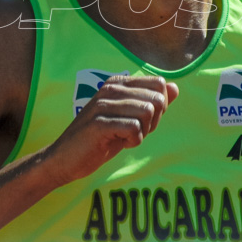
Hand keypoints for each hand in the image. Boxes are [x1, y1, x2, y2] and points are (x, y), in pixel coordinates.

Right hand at [44, 75, 178, 185]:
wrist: (66, 158)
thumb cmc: (100, 139)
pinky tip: (119, 143)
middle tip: (133, 131)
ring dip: (142, 132)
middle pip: (156, 99)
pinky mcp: (99, 123)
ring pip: (147, 112)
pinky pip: (135, 128)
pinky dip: (133, 141)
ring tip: (124, 137)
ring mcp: (103, 104)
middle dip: (152, 121)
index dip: (159, 106)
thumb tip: (175, 87)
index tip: (141, 120)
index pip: (158, 84)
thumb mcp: (130, 117)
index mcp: (118, 83)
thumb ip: (151, 102)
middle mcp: (110, 89)